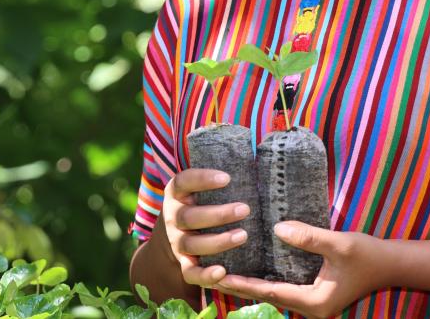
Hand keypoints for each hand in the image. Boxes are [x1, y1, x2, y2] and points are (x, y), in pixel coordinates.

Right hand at [160, 169, 251, 288]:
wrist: (170, 241)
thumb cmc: (198, 206)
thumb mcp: (198, 190)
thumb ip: (218, 179)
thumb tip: (259, 155)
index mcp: (176, 194)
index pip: (183, 182)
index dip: (202, 179)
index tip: (227, 178)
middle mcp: (173, 218)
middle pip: (189, 216)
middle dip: (218, 214)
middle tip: (245, 209)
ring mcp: (176, 242)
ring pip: (192, 244)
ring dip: (217, 241)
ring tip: (243, 235)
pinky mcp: (183, 264)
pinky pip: (191, 273)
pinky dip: (205, 275)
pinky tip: (223, 272)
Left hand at [216, 221, 386, 318]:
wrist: (391, 265)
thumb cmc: (368, 255)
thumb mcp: (339, 243)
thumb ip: (309, 237)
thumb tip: (278, 228)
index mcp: (315, 301)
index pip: (271, 292)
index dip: (245, 284)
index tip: (220, 276)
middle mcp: (311, 307)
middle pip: (267, 297)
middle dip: (240, 287)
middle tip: (211, 276)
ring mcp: (312, 302)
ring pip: (273, 294)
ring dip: (250, 285)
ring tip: (222, 273)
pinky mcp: (313, 293)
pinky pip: (282, 289)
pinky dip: (264, 281)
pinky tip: (249, 269)